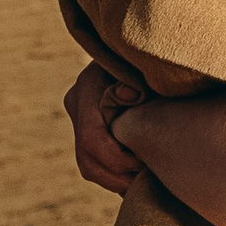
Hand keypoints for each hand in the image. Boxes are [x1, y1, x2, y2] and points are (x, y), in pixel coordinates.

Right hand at [64, 60, 144, 194]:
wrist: (139, 44)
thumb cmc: (148, 57)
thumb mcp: (143, 65)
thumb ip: (136, 81)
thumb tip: (131, 95)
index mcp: (88, 87)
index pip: (91, 138)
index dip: (117, 159)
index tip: (144, 163)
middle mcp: (77, 102)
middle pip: (87, 159)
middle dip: (117, 178)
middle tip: (148, 181)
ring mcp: (79, 115)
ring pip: (89, 165)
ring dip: (117, 180)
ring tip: (145, 182)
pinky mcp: (87, 125)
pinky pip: (94, 160)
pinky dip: (116, 174)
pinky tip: (138, 177)